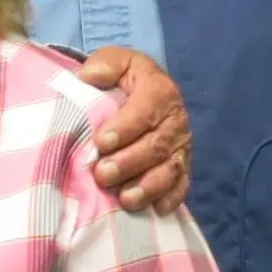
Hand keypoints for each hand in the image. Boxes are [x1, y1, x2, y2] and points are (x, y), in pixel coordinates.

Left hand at [76, 46, 191, 213]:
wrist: (141, 93)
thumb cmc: (122, 79)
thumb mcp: (114, 62)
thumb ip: (104, 65)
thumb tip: (89, 76)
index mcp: (160, 90)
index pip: (146, 110)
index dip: (125, 127)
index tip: (102, 141)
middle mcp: (176, 119)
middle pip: (157, 145)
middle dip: (130, 162)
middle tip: (103, 174)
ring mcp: (181, 145)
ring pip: (170, 169)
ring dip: (148, 186)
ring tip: (124, 198)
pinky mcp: (182, 166)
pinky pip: (181, 185)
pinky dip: (170, 198)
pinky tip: (155, 210)